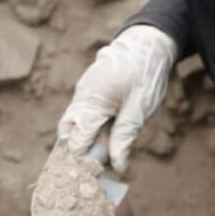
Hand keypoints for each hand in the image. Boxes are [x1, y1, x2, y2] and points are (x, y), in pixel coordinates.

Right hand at [58, 25, 176, 172]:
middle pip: (67, 133)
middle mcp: (81, 97)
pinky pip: (82, 113)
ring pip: (74, 123)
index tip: (94, 174)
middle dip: (78, 150)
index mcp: (91, 103)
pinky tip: (108, 132)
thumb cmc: (146, 74)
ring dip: (86, 138)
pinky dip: (90, 126)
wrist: (147, 41)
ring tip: (107, 149)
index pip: (76, 141)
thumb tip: (117, 165)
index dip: (83, 160)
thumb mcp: (139, 108)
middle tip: (98, 164)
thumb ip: (124, 136)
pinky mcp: (89, 89)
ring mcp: (83, 92)